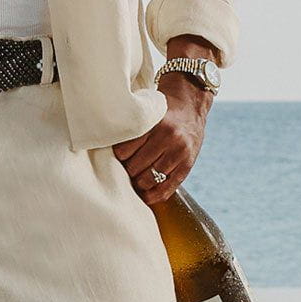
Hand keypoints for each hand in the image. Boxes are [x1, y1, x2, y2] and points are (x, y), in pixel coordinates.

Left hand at [112, 70, 211, 208]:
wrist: (191, 106)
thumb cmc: (162, 111)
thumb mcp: (147, 113)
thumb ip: (132, 128)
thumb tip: (109, 153)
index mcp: (154, 123)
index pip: (124, 150)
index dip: (117, 156)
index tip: (117, 156)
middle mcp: (168, 137)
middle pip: (135, 166)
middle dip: (127, 169)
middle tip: (125, 167)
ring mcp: (179, 153)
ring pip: (148, 179)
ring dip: (138, 181)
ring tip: (136, 176)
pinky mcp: (187, 166)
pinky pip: (166, 189)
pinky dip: (152, 196)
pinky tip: (145, 195)